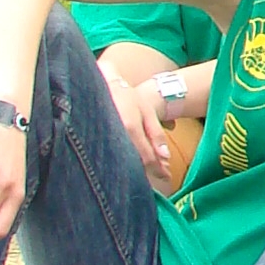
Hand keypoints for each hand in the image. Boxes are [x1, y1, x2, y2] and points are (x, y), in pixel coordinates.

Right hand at [107, 70, 178, 191]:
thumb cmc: (127, 97)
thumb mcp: (146, 112)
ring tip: (149, 173)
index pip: (147, 158)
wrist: (100, 86)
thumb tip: (166, 157)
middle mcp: (116, 137)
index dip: (159, 170)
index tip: (168, 177)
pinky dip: (124, 164)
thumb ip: (156, 134)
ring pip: (123, 165)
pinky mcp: (96, 143)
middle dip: (149, 173)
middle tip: (161, 178)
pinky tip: (132, 165)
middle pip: (135, 165)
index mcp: (130, 128)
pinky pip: (113, 159)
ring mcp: (104, 141)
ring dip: (137, 171)